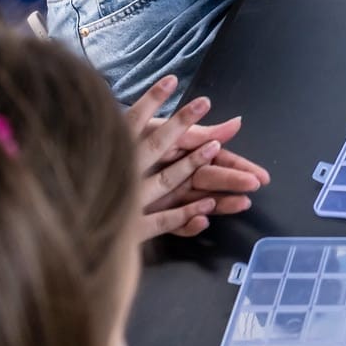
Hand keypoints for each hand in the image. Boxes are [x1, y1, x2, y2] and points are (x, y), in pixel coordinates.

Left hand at [127, 77, 269, 241]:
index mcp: (179, 155)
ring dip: (220, 202)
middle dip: (234, 182)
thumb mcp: (160, 128)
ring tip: (242, 203)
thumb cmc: (123, 137)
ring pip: (195, 200)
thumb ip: (198, 132)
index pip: (216, 162)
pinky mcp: (144, 214)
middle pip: (208, 179)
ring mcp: (160, 196)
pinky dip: (186, 221)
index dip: (240, 168)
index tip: (262, 177)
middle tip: (256, 186)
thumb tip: (236, 122)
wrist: (83, 156)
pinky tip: (203, 217)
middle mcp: (173, 177)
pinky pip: (168, 222)